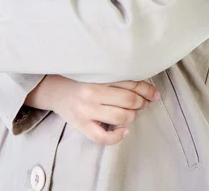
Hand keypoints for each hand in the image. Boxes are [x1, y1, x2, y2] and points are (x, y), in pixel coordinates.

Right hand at [31, 76, 160, 145]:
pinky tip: (124, 130)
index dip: (146, 90)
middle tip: (143, 102)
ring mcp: (86, 111)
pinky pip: (102, 137)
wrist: (54, 89)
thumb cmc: (80, 79)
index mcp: (98, 76)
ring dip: (132, 116)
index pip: (130, 83)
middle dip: (141, 103)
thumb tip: (145, 88)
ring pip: (120, 117)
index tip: (154, 93)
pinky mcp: (81, 125)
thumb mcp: (97, 72)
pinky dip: (117, 136)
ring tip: (132, 112)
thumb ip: (117, 76)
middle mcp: (92, 93)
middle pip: (128, 101)